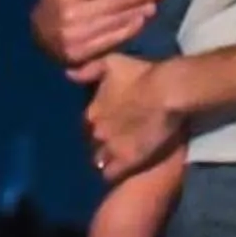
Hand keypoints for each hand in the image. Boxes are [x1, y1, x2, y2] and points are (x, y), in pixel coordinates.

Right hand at [29, 0, 162, 75]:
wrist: (39, 36)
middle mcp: (71, 13)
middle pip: (114, 1)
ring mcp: (76, 35)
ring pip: (115, 20)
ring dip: (138, 10)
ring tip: (154, 2)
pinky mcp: (80, 53)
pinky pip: (111, 39)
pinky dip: (129, 29)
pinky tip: (141, 20)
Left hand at [84, 56, 185, 181]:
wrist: (167, 92)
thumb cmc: (141, 74)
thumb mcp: (111, 63)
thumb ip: (88, 70)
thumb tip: (68, 75)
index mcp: (92, 112)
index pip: (87, 124)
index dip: (97, 123)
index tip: (108, 121)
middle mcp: (97, 132)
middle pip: (92, 142)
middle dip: (101, 140)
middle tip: (116, 136)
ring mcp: (111, 149)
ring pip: (99, 160)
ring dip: (106, 157)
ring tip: (118, 154)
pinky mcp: (127, 161)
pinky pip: (110, 173)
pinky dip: (113, 171)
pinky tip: (121, 168)